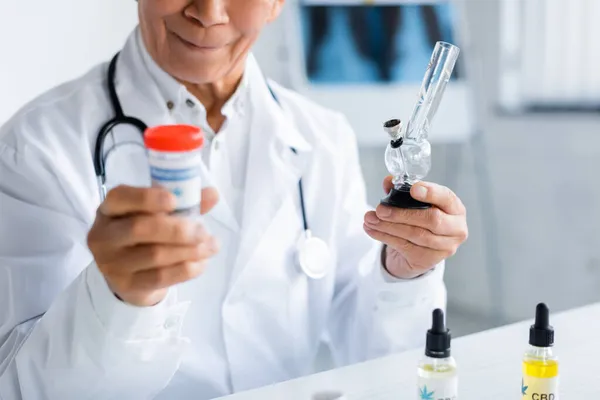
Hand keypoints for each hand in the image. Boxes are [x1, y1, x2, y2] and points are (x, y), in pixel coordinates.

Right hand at [87, 185, 218, 306]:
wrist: (130, 274)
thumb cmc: (146, 234)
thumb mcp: (159, 213)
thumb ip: (184, 202)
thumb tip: (213, 194)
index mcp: (110, 208)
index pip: (121, 198)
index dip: (147, 198)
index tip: (174, 200)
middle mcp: (104, 235)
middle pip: (140, 229)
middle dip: (177, 230)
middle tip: (203, 232)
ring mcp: (112, 263)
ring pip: (154, 255)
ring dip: (189, 251)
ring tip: (211, 246)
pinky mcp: (126, 285)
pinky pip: (160, 277)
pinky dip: (186, 269)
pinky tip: (201, 263)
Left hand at [363, 177, 467, 278]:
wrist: (419, 249)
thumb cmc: (419, 218)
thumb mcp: (414, 202)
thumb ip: (402, 190)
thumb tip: (388, 181)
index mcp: (455, 208)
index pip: (447, 198)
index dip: (431, 193)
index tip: (413, 189)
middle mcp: (456, 229)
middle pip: (432, 220)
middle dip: (402, 214)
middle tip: (380, 209)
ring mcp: (445, 247)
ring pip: (415, 235)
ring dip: (388, 226)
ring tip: (369, 218)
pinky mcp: (428, 260)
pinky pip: (404, 247)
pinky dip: (384, 236)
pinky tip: (371, 229)